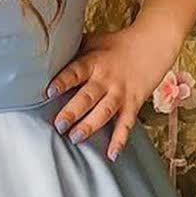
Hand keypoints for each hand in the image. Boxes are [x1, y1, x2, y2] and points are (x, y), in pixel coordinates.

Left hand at [44, 20, 182, 160]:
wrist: (152, 45)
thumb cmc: (116, 44)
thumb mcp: (93, 41)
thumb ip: (72, 50)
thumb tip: (43, 56)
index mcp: (93, 62)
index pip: (75, 72)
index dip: (63, 81)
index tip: (49, 91)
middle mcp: (106, 79)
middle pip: (87, 97)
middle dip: (72, 112)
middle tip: (59, 125)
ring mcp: (120, 93)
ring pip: (104, 112)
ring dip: (90, 126)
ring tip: (75, 138)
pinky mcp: (133, 104)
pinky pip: (126, 124)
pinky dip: (119, 140)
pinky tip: (111, 154)